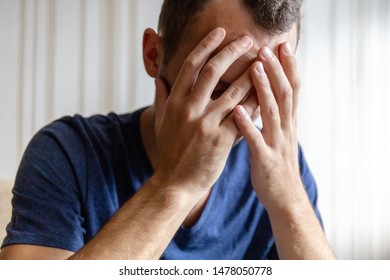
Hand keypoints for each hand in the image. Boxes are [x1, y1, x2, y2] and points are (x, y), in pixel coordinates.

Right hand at [152, 28, 257, 197]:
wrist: (176, 183)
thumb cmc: (170, 153)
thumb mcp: (161, 123)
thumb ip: (161, 99)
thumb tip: (159, 79)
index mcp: (175, 102)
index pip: (191, 65)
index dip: (207, 45)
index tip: (220, 32)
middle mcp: (189, 109)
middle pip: (212, 71)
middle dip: (232, 51)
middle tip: (248, 40)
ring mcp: (205, 125)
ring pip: (233, 92)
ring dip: (250, 74)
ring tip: (264, 62)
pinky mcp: (220, 140)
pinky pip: (243, 117)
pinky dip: (255, 104)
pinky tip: (266, 95)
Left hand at [234, 42, 303, 210]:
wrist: (285, 198)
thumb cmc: (277, 164)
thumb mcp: (279, 137)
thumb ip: (274, 116)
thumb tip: (267, 96)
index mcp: (287, 123)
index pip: (292, 89)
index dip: (288, 67)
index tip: (281, 45)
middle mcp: (286, 129)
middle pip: (285, 94)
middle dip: (276, 69)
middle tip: (266, 47)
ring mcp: (277, 144)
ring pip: (273, 111)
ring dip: (264, 88)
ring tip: (254, 68)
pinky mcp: (265, 160)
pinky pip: (256, 140)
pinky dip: (247, 124)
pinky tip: (236, 110)